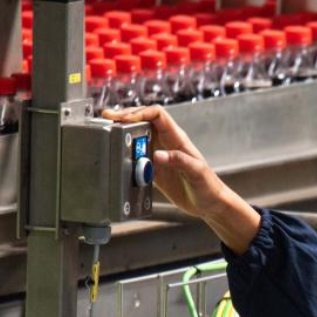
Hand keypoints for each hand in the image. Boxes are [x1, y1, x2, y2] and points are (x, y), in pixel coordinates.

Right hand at [102, 105, 229, 218]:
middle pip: (143, 121)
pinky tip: (115, 154)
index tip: (124, 118)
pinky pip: (136, 156)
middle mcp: (166, 143)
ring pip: (137, 137)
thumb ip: (179, 161)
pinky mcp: (154, 169)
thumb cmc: (208, 186)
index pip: (158, 115)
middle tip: (107, 117)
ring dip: (122, 133)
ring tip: (107, 131)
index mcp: (177, 139)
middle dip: (125, 116)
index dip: (140, 112)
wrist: (210, 204)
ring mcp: (159, 155)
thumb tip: (156, 155)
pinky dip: (125, 153)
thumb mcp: (196, 173)